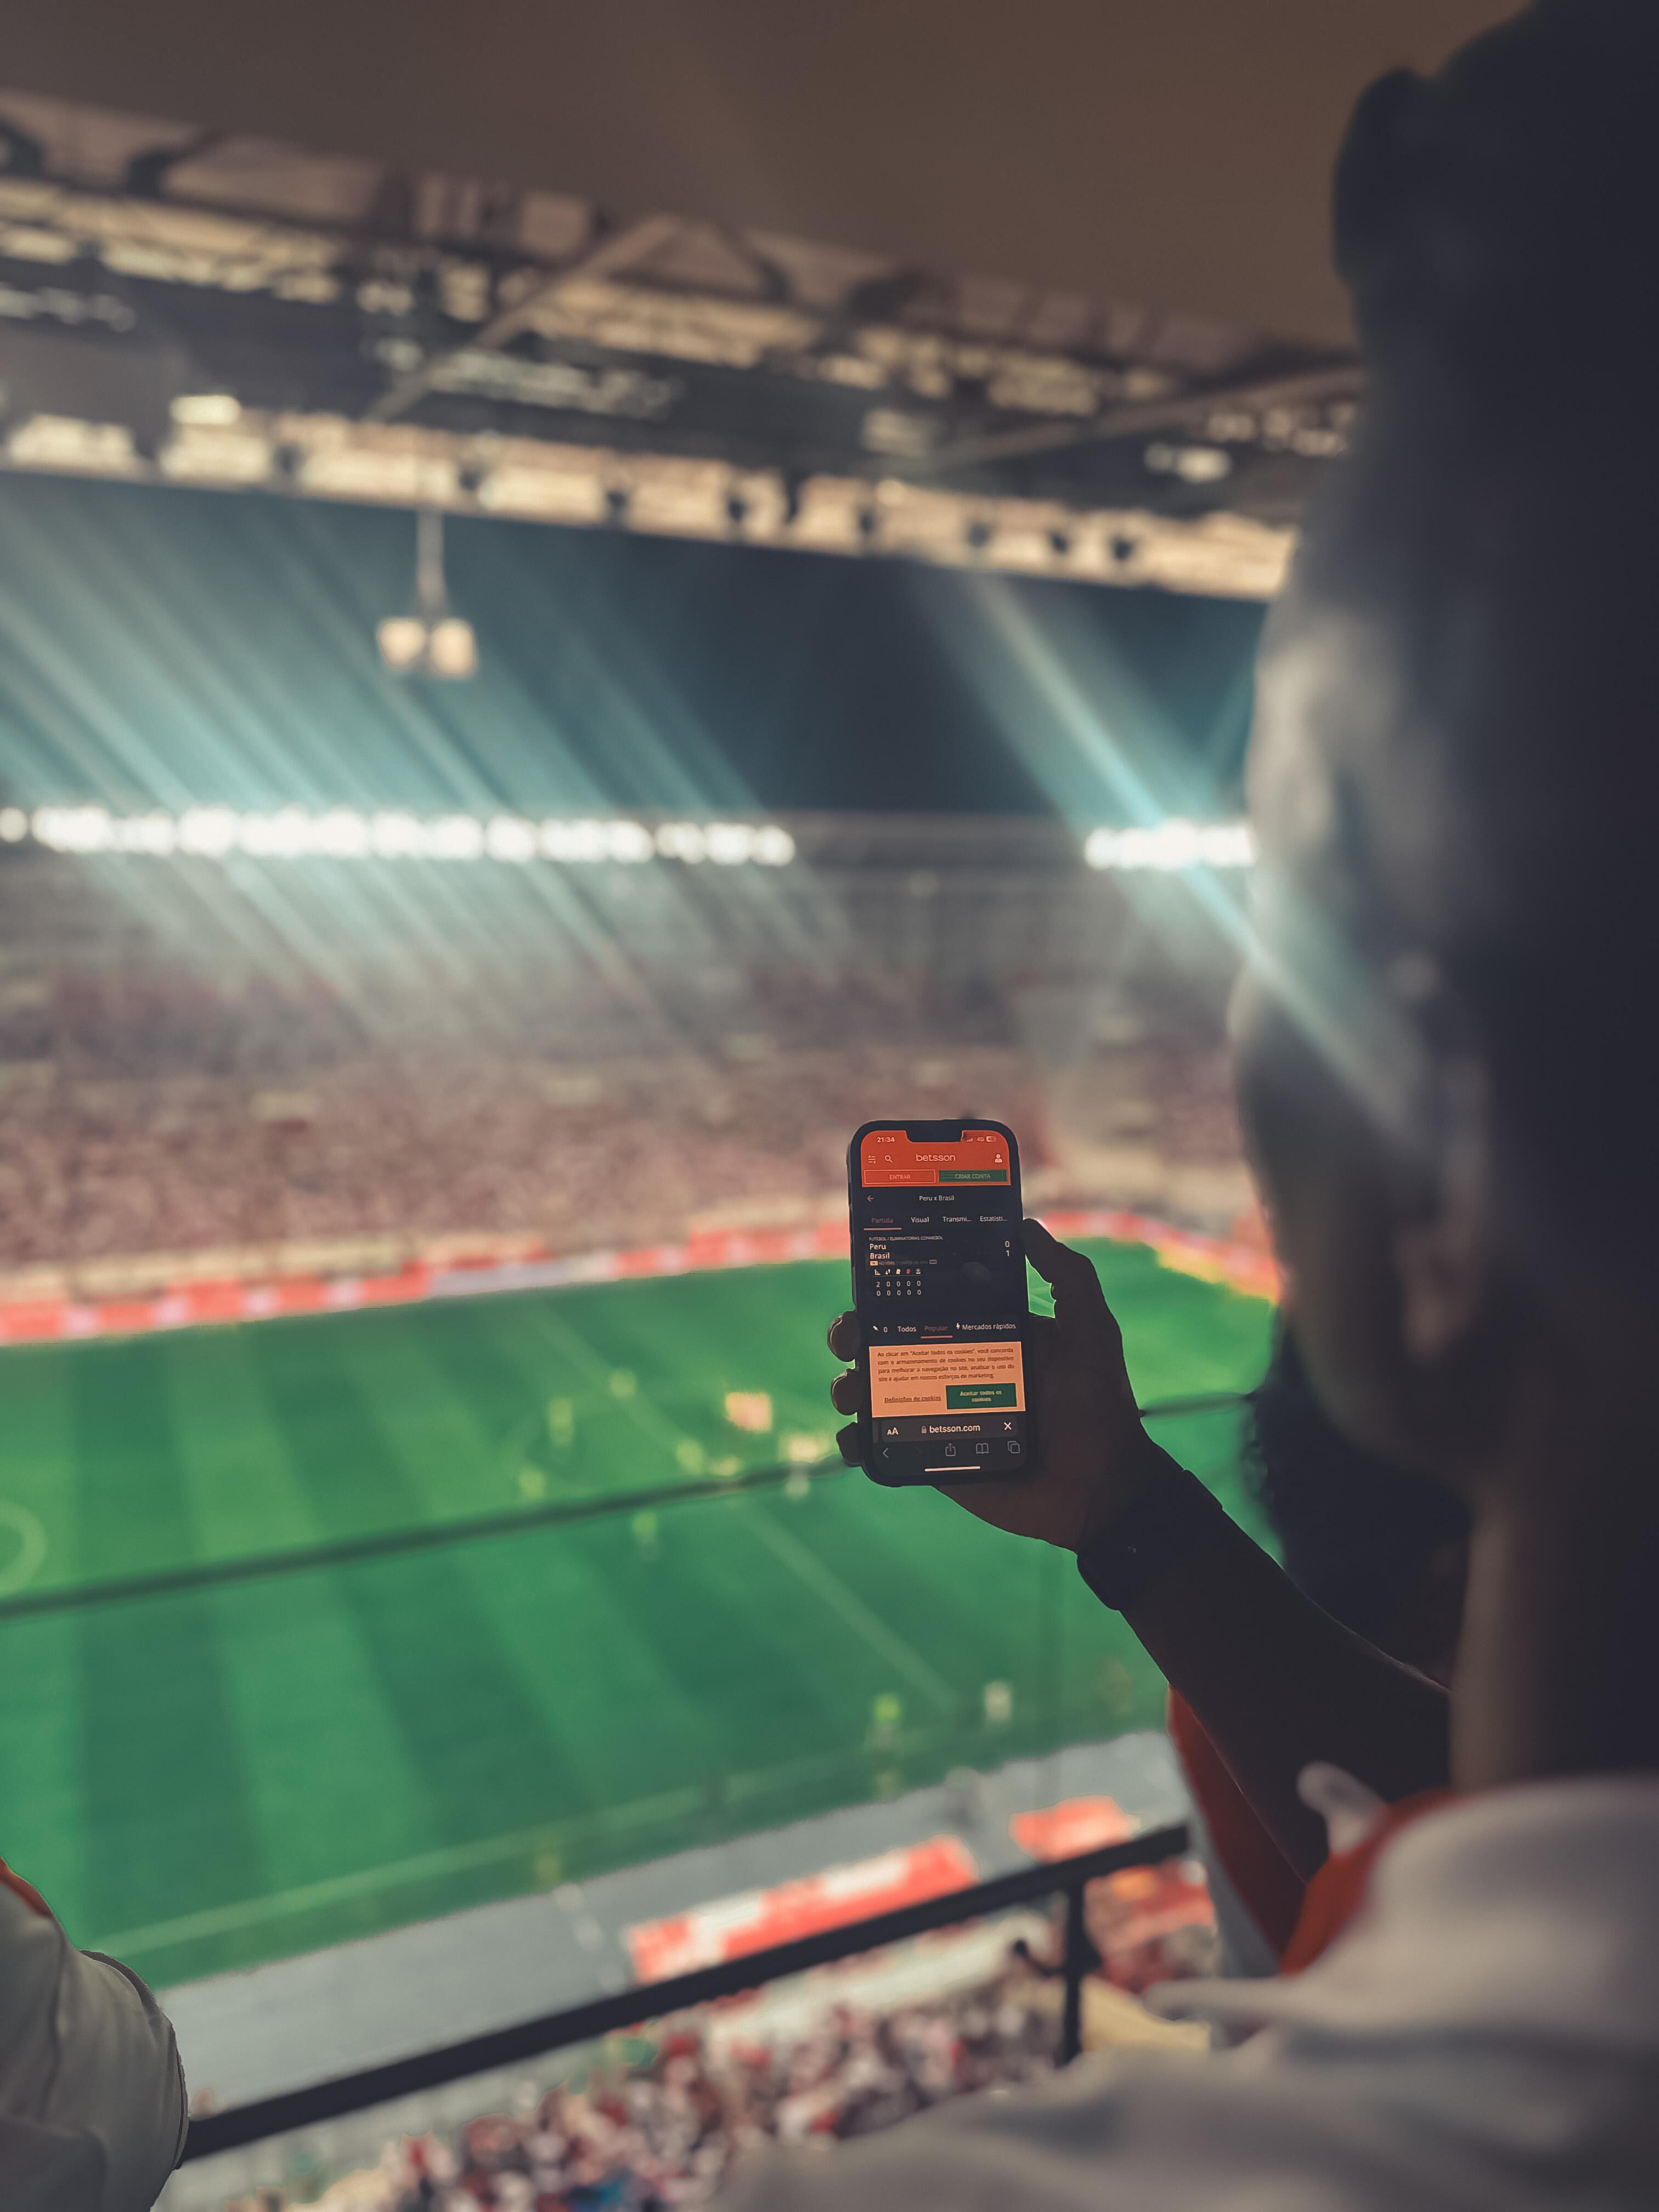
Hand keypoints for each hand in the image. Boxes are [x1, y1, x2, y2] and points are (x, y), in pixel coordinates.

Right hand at [828, 1218, 1167, 1552]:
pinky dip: (857, 1442)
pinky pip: (881, 1446)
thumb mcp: (1090, 1330)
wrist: (1101, 1489)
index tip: (869, 1281)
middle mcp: (954, 1368)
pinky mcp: (931, 1458)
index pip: (925, 1303)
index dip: (890, 1290)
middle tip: (850, 1339)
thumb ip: (1067, 1276)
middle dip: (854, 1334)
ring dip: (850, 1386)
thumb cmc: (1098, 1405)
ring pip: (874, 1392)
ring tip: (853, 1393)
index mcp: (982, 1333)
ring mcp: (938, 1414)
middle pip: (885, 1343)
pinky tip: (856, 1439)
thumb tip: (1025, 1224)